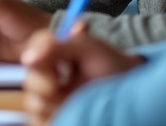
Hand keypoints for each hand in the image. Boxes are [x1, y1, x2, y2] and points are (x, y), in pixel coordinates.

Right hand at [20, 23, 142, 125]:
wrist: (137, 98)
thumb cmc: (117, 68)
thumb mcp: (89, 49)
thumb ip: (58, 46)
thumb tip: (28, 58)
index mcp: (57, 54)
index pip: (33, 53)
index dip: (39, 61)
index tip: (53, 70)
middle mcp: (52, 76)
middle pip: (29, 81)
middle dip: (44, 85)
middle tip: (60, 89)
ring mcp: (53, 100)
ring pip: (33, 104)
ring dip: (52, 106)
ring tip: (76, 103)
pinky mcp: (54, 117)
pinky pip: (38, 122)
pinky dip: (51, 120)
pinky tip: (72, 116)